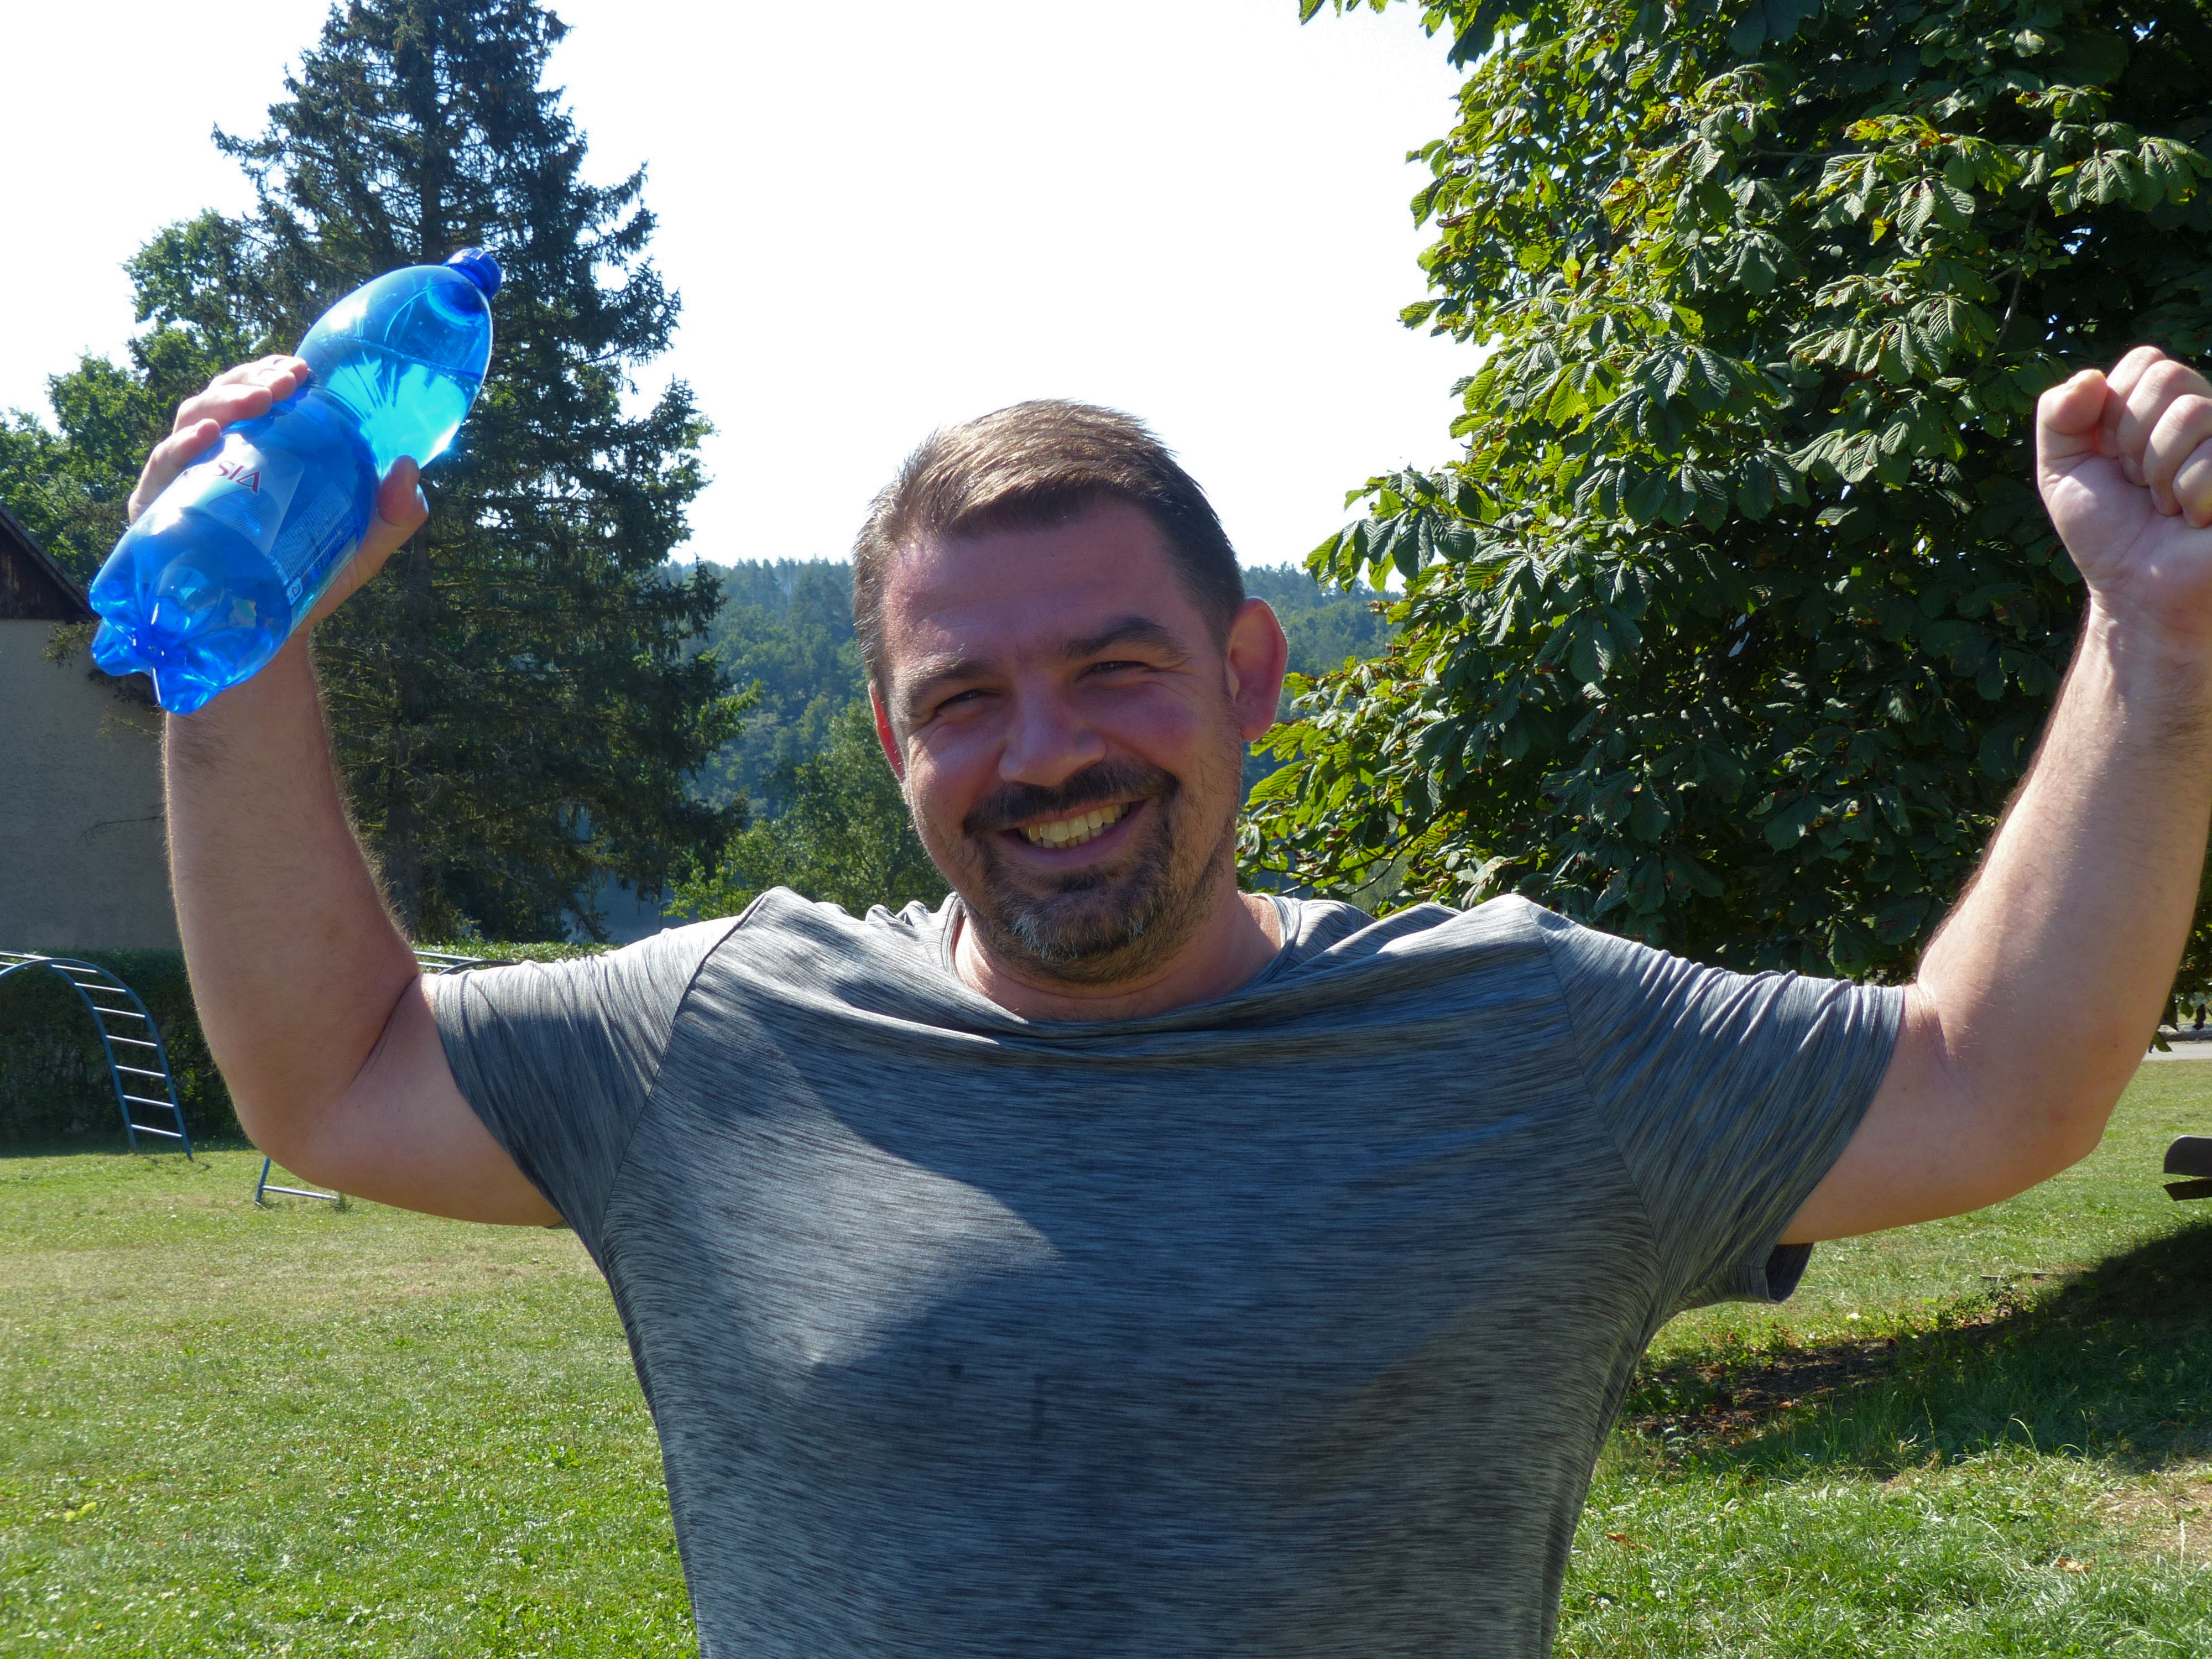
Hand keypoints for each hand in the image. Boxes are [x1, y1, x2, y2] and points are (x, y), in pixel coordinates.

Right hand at [130, 356, 429, 630]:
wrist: (274, 634)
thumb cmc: (315, 575)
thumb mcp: (366, 545)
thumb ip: (396, 512)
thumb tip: (409, 467)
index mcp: (263, 451)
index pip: (258, 395)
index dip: (272, 373)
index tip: (301, 369)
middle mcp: (221, 457)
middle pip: (223, 399)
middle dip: (251, 381)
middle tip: (285, 383)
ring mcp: (186, 480)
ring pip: (193, 421)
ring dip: (223, 402)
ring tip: (257, 400)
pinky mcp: (160, 511)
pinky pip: (163, 470)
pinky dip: (181, 447)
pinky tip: (206, 436)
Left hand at [2037, 346, 2211, 644]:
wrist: (2137, 590)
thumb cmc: (2107, 532)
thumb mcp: (2061, 471)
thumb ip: (2058, 416)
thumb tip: (2088, 377)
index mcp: (2163, 405)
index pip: (2146, 362)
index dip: (2115, 413)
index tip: (2114, 459)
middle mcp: (2207, 415)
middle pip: (2168, 379)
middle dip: (2134, 442)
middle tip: (2141, 485)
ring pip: (2192, 414)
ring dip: (2160, 473)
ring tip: (2168, 504)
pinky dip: (2189, 497)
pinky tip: (2196, 519)